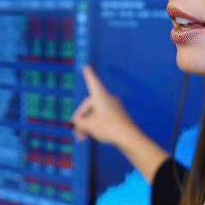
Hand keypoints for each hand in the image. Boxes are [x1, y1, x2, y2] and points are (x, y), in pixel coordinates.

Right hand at [71, 65, 169, 182]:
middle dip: (82, 118)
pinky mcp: (118, 116)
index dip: (88, 75)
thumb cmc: (108, 128)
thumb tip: (77, 122)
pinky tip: (91, 136)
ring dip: (88, 124)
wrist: (128, 138)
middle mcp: (108, 99)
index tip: (86, 66)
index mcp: (99, 96)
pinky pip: (103, 117)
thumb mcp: (88, 126)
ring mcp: (114, 107)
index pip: (92, 82)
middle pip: (90, 105)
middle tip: (76, 130)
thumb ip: (79, 122)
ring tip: (82, 137)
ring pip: (96, 113)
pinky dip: (96, 125)